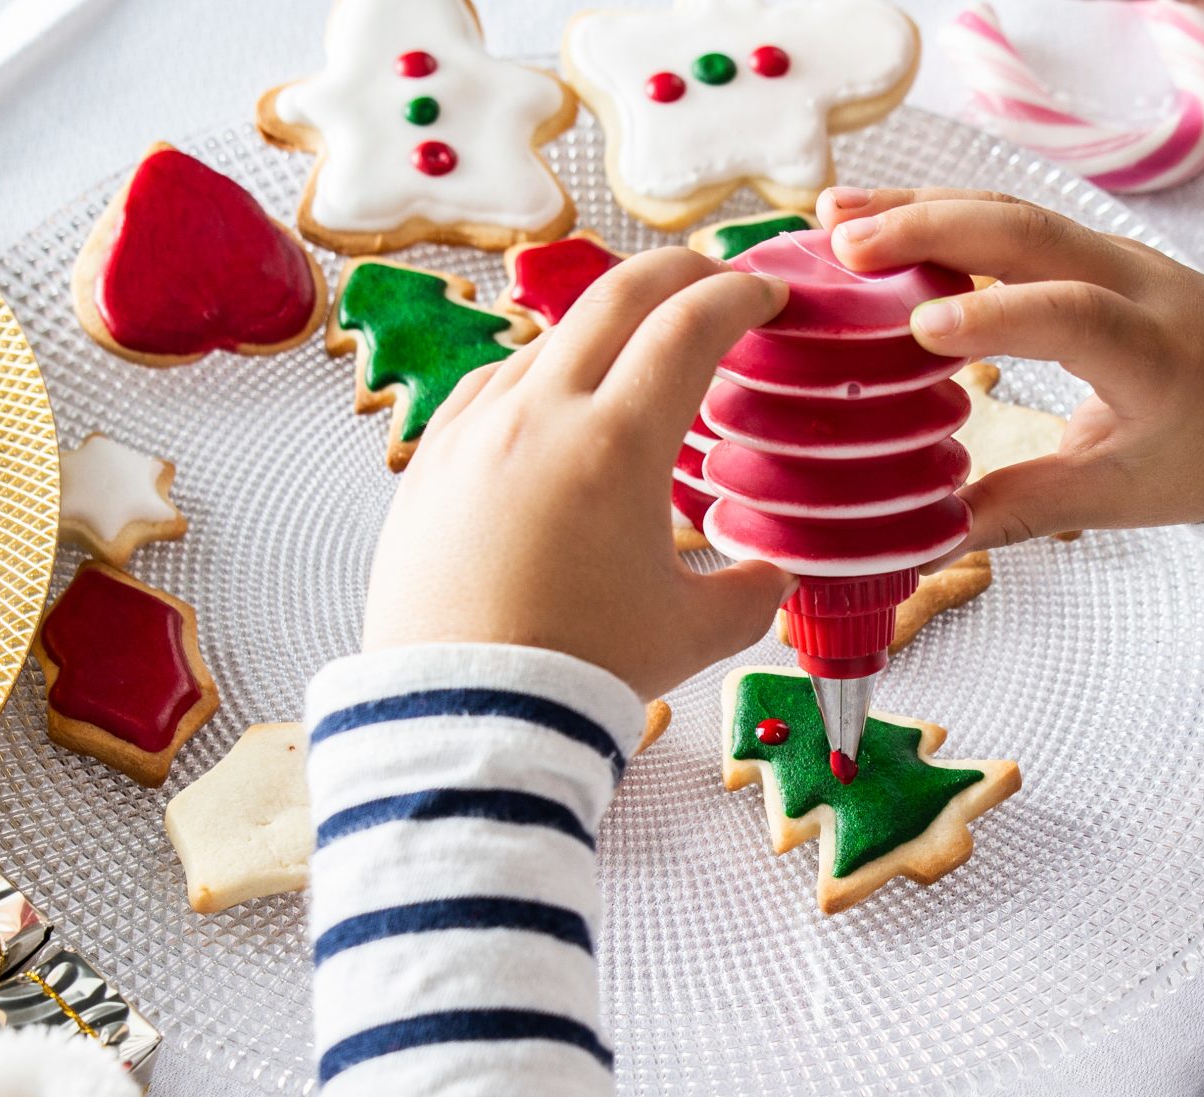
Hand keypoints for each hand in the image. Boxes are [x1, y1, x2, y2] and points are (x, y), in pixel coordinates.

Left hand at [359, 246, 795, 699]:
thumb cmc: (580, 673)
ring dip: (605, 327)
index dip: (738, 295)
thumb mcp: (692, 633)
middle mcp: (541, 413)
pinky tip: (554, 404)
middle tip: (714, 280)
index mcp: (617, 442)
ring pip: (549, 337)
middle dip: (677, 274)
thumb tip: (771, 577)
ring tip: (636, 352)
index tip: (765, 295)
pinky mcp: (431, 461)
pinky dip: (539, 375)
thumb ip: (749, 593)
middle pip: (616, 296)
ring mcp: (476, 429)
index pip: (689, 326)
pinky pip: (491, 386)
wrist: (465, 715)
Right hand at [819, 187, 1203, 548]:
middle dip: (931, 227)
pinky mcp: (1091, 245)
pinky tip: (878, 217)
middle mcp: (1136, 284)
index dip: (997, 313)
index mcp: (1154, 355)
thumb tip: (922, 540)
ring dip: (922, 206)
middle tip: (843, 244)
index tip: (920, 327)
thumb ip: (1023, 509)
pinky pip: (1012, 216)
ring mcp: (1113, 251)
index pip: (1074, 314)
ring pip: (1012, 208)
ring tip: (833, 213)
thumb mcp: (1119, 496)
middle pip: (1031, 231)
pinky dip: (943, 212)